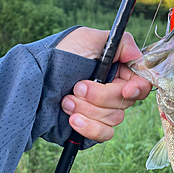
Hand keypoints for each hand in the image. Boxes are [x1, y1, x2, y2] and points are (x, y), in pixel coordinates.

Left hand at [57, 27, 150, 141]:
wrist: (32, 83)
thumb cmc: (58, 56)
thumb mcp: (87, 38)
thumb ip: (120, 43)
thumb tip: (139, 56)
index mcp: (117, 71)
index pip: (141, 83)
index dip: (137, 88)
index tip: (125, 90)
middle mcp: (112, 91)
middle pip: (126, 102)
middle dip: (100, 96)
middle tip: (77, 87)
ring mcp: (102, 111)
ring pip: (114, 118)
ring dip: (88, 109)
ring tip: (66, 100)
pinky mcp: (92, 127)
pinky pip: (104, 134)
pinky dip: (89, 128)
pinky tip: (72, 119)